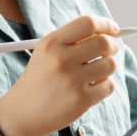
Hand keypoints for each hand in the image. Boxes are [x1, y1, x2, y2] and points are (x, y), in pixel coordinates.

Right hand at [0, 15, 122, 135]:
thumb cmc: (40, 79)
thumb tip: (111, 32)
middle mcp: (61, 59)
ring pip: (111, 64)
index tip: (113, 29)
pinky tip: (90, 88)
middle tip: (110, 50)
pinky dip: (104, 86)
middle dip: (113, 45)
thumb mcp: (46, 52)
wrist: (23, 112)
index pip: (87, 22)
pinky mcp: (81, 99)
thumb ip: (74, 39)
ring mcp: (72, 80)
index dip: (105, 24)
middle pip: (104, 42)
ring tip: (95, 73)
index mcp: (52, 43)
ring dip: (108, 67)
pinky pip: (109, 85)